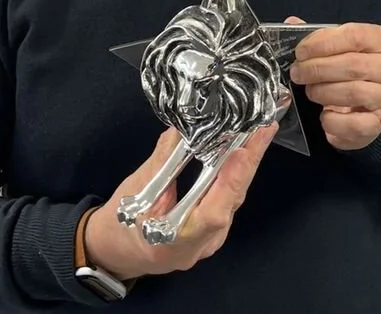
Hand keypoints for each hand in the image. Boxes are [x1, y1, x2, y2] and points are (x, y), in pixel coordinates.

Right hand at [84, 122, 276, 279]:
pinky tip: (248, 148)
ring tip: (262, 130)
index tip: (241, 152)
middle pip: (232, 200)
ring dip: (249, 163)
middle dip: (249, 162)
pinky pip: (230, 197)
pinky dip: (239, 171)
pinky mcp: (214, 227)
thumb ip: (162, 161)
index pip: (212, 214)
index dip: (229, 182)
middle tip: (264, 128)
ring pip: (235, 197)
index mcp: (175, 242)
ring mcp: (212, 237)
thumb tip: (183, 128)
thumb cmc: (120, 224)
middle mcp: (201, 243)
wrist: (116, 253)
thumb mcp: (135, 192)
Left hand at [287, 18, 380, 150]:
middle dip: (318, 69)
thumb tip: (292, 22)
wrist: (362, 102)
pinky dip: (334, 121)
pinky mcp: (379, 123)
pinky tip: (324, 115)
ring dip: (324, 92)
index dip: (323, 43)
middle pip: (354, 65)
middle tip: (298, 73)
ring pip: (355, 93)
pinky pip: (356, 124)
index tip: (301, 52)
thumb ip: (317, 35)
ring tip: (309, 90)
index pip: (355, 36)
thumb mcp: (335, 45)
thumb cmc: (348, 65)